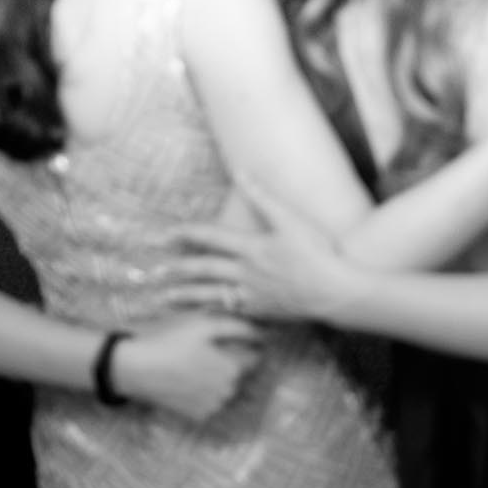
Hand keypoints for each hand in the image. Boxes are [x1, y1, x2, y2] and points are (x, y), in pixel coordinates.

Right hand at [114, 313, 263, 421]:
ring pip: (226, 389)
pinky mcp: (197, 416)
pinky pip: (211, 402)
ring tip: (195, 364)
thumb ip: (239, 327)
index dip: (247, 346)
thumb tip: (264, 331)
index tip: (230, 340)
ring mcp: (211, 406)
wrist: (135, 368)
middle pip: (240, 374)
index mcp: (233, 369)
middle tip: (206, 351)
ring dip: (219, 379)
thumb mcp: (205, 325)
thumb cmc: (171, 341)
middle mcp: (227, 392)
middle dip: (231, 362)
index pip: (256, 358)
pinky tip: (188, 380)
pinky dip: (206, 392)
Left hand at [169, 178, 362, 324]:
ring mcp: (251, 295)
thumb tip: (242, 171)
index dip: (187, 233)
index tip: (165, 233)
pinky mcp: (260, 311)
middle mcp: (245, 272)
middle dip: (176, 269)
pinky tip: (201, 315)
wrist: (334, 290)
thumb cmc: (317, 252)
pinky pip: (227, 312)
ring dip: (184, 297)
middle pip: (203, 270)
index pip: (211, 238)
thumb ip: (263, 196)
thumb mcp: (291, 219)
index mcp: (251, 247)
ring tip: (163, 299)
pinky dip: (210, 313)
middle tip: (153, 272)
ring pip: (209, 296)